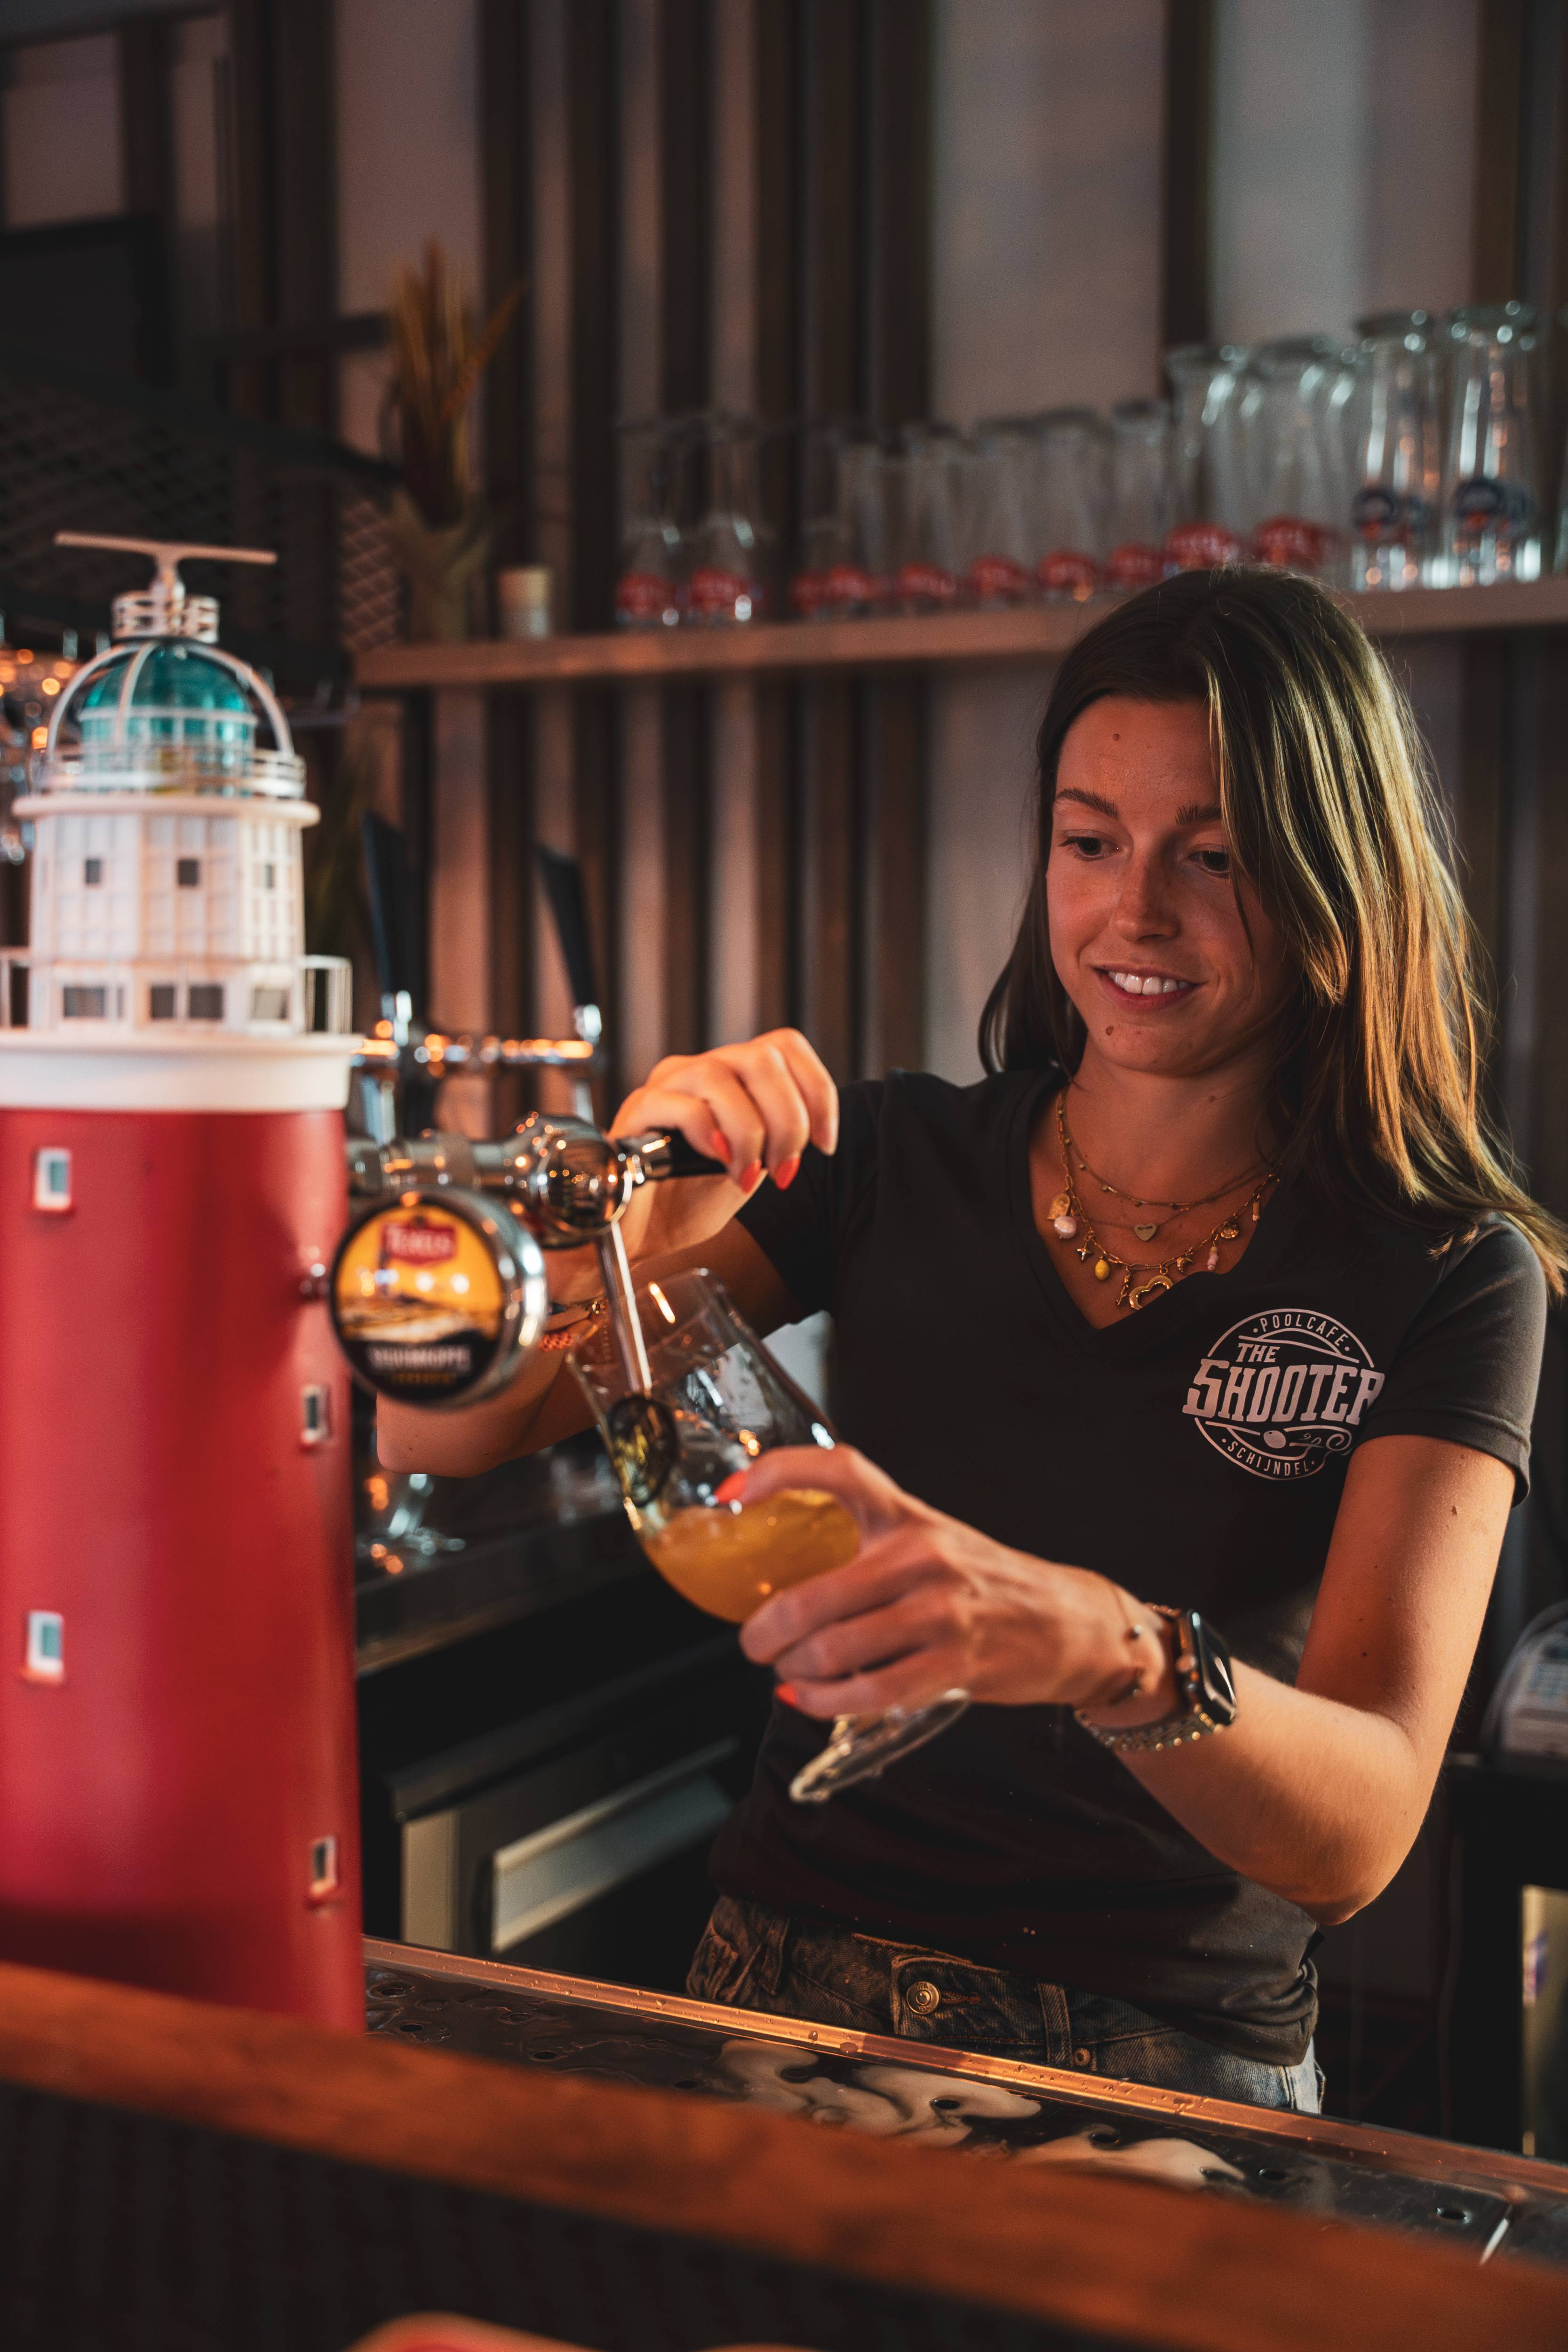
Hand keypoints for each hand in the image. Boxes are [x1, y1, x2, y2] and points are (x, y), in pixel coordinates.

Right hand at [610, 1028, 837, 1260]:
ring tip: (746, 1173)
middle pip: (761, 1058)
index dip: (817, 1091)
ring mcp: (665, 1086)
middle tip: (782, 1169)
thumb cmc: (691, 1200)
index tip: (825, 1144)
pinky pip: (678, 1105)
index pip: (785, 1046)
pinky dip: (709, 1134)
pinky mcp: (636, 1111)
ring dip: (748, 1132)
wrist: (643, 1235)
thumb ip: (781, 1135)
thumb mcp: (755, 1164)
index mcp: (731, 1075)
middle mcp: (698, 1070)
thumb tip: (818, 1127)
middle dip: (787, 1121)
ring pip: (720, 1077)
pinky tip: (717, 1162)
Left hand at [732, 1445, 1132, 1717]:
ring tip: (789, 1673)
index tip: (733, 1491)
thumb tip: (785, 1577)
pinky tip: (811, 1701)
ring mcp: (941, 1611)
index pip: (841, 1470)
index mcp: (910, 1515)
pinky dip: (826, 1703)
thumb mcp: (931, 1542)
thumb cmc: (987, 1583)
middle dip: (764, 1631)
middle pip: (812, 1595)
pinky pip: (870, 1692)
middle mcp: (922, 1556)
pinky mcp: (955, 1664)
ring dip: (794, 1671)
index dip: (780, 1472)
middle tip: (754, 1643)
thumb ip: (869, 1547)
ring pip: (833, 1649)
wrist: (1068, 1621)